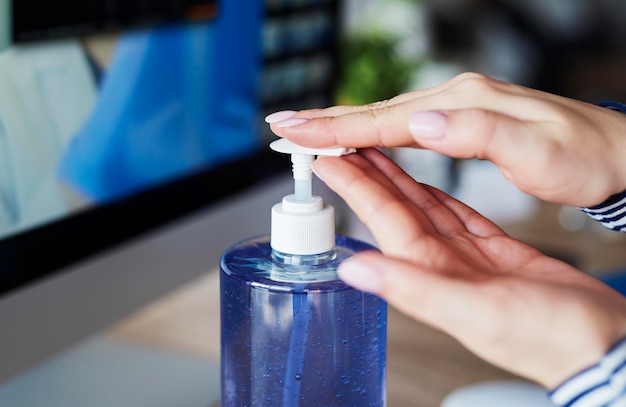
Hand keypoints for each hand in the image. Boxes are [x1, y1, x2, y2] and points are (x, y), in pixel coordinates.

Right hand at [267, 72, 625, 206]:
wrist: (614, 149)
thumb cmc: (582, 156)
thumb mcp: (539, 153)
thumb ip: (481, 137)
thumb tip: (422, 125)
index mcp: (464, 107)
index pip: (386, 119)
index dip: (336, 129)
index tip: (294, 131)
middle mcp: (454, 99)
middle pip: (377, 111)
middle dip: (324, 119)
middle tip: (280, 124)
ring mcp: (456, 107)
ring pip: (385, 115)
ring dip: (341, 123)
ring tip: (305, 129)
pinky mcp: (460, 118)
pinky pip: (403, 123)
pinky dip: (371, 129)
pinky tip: (359, 135)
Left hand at [313, 148, 625, 387]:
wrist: (601, 346)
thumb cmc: (547, 339)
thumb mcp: (475, 314)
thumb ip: (412, 289)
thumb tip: (352, 272)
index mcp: (430, 273)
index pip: (383, 220)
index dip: (355, 188)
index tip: (329, 159)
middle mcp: (441, 263)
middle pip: (396, 209)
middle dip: (370, 175)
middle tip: (346, 142)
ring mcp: (466, 257)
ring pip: (423, 207)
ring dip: (398, 179)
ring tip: (376, 150)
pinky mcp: (493, 252)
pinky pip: (455, 215)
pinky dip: (437, 195)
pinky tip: (423, 181)